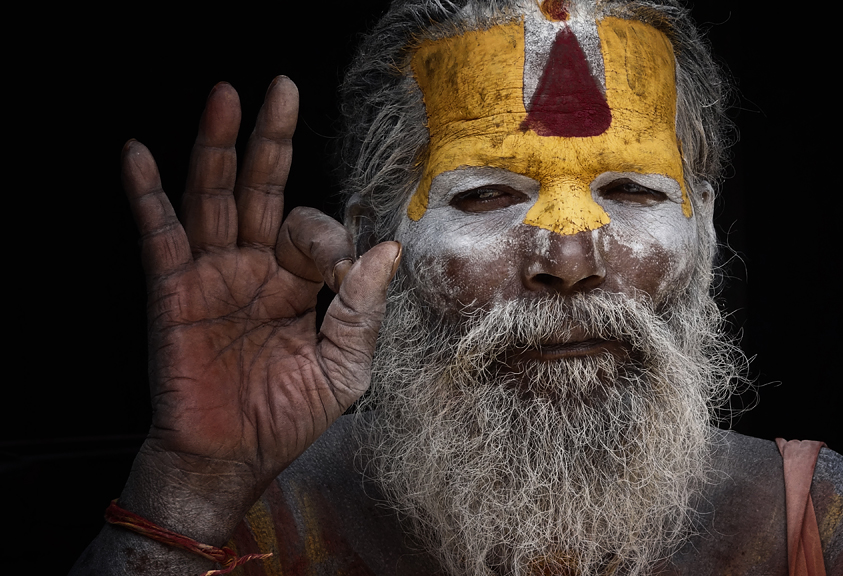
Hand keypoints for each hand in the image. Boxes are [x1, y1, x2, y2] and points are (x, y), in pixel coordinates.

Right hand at [117, 77, 398, 542]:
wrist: (233, 458)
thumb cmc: (288, 416)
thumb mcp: (344, 366)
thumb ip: (362, 308)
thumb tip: (387, 249)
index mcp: (297, 283)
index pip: (314, 230)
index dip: (327, 239)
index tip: (334, 272)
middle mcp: (254, 268)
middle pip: (261, 189)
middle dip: (271, 140)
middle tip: (281, 90)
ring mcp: (212, 275)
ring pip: (214, 197)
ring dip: (217, 147)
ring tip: (225, 97)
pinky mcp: (174, 291)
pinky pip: (159, 235)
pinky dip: (147, 195)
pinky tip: (139, 155)